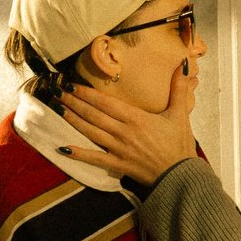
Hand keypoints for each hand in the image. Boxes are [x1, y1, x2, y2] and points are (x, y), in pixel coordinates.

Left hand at [59, 64, 199, 186]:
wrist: (181, 176)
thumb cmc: (180, 145)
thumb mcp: (180, 114)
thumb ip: (179, 88)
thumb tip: (182, 64)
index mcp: (137, 119)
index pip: (106, 103)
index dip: (87, 93)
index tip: (73, 84)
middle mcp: (124, 132)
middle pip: (94, 114)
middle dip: (75, 102)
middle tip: (58, 91)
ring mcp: (118, 150)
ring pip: (90, 132)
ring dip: (73, 119)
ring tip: (58, 108)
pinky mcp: (117, 165)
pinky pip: (94, 158)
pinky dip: (79, 153)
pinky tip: (63, 147)